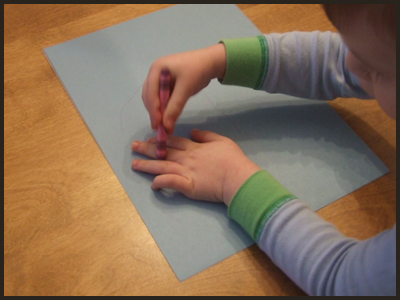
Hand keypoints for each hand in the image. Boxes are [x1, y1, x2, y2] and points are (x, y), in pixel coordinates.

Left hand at [132, 129, 260, 205]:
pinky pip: (172, 183)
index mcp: (195, 148)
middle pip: (164, 152)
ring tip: (134, 164)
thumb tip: (193, 132)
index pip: (174, 142)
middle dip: (147, 149)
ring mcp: (186, 173)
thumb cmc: (232, 159)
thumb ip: (206, 136)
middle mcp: (187, 159)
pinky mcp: (189, 187)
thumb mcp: (221, 140)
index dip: (161, 140)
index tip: (150, 138)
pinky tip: (153, 184)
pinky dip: (161, 182)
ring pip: (163, 166)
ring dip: (148, 165)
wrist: (238, 177)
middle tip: (134, 147)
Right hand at [142, 44, 226, 133]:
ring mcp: (160, 79)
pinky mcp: (167, 85)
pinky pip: (163, 99)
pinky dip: (165, 109)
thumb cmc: (197, 71)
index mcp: (156, 69)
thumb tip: (166, 127)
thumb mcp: (186, 89)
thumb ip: (175, 107)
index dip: (153, 110)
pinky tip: (169, 118)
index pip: (150, 93)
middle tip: (160, 128)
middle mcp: (155, 74)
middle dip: (154, 112)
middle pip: (149, 96)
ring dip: (158, 112)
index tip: (158, 125)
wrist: (211, 62)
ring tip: (165, 125)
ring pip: (154, 99)